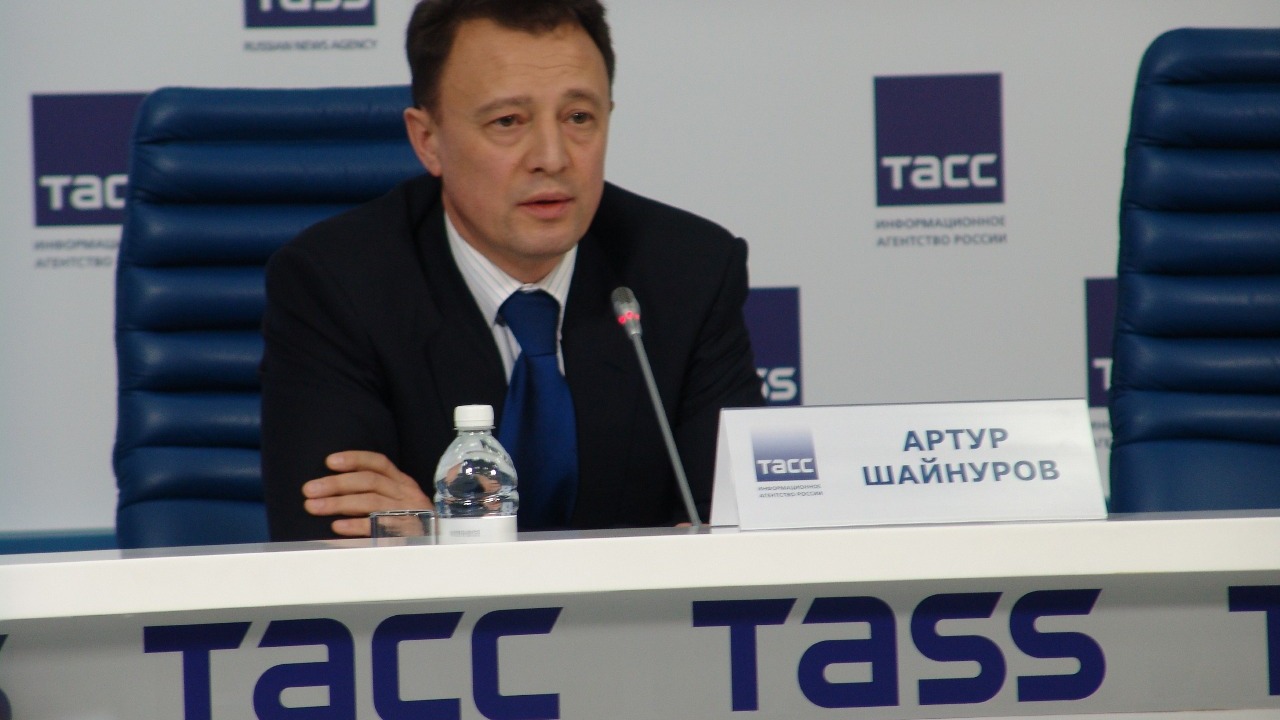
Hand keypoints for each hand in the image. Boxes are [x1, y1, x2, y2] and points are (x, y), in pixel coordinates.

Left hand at [302, 451, 431, 536]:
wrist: (440, 545)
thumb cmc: (410, 522)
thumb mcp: (398, 500)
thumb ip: (377, 491)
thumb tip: (334, 487)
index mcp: (402, 483)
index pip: (379, 463)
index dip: (354, 459)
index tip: (329, 462)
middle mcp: (406, 494)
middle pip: (369, 482)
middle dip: (336, 484)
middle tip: (309, 489)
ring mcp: (408, 513)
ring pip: (371, 502)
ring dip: (338, 503)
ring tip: (313, 507)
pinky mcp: (407, 534)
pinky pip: (378, 527)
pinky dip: (356, 526)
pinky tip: (336, 527)